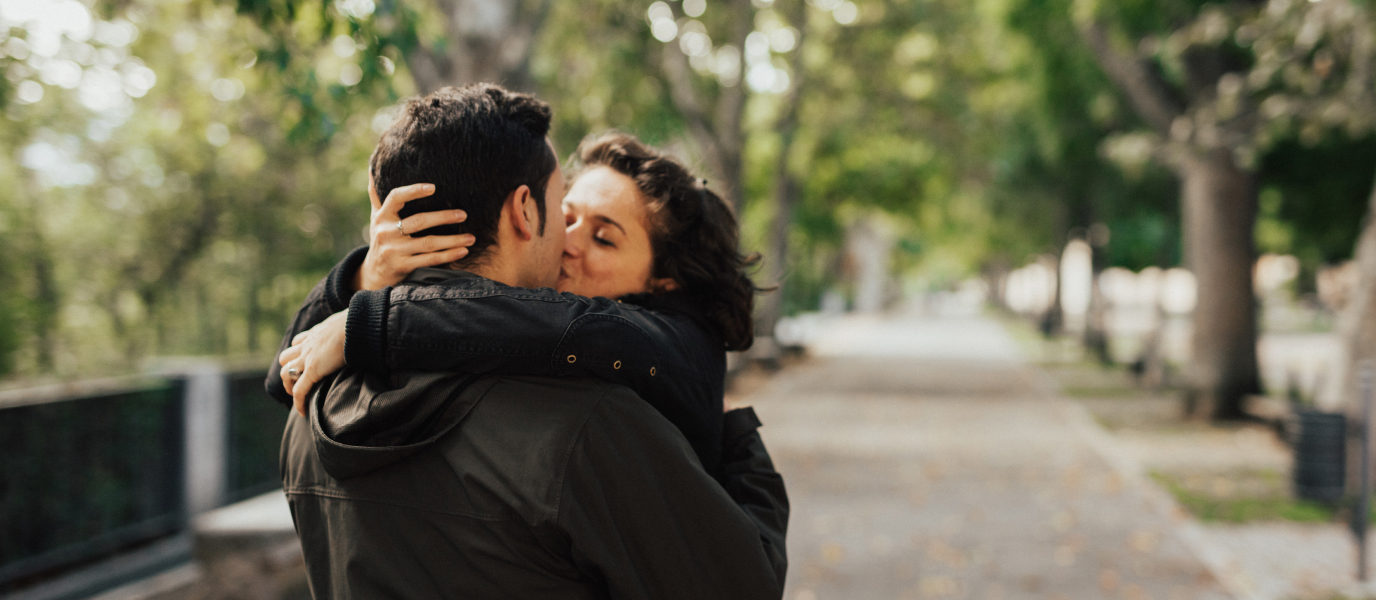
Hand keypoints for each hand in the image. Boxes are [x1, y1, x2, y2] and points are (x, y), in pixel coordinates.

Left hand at [279, 310, 348, 416]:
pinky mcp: (313, 370)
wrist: (356, 325)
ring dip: (289, 384)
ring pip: (286, 373)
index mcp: (316, 333)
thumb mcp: (349, 322)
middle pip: (286, 357)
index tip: (304, 364)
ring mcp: (307, 357)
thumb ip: (349, 328)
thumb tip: (362, 329)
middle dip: (288, 370)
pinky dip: (298, 402)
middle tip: (297, 381)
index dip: (298, 353)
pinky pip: (299, 390)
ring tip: (297, 396)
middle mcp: (307, 344)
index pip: (298, 342)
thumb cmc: (358, 323)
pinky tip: (302, 411)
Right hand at [356, 182, 474, 290]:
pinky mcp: (403, 266)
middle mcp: (387, 232)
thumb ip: (377, 195)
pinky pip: (430, 260)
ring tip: (471, 237)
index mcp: (382, 216)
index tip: (433, 187)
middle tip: (464, 214)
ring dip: (452, 240)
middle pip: (419, 221)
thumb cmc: (381, 238)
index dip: (413, 191)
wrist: (373, 273)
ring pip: (428, 243)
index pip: (396, 198)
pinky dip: (448, 256)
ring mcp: (395, 251)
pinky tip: (463, 251)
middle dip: (443, 217)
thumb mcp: (375, 217)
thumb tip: (372, 168)